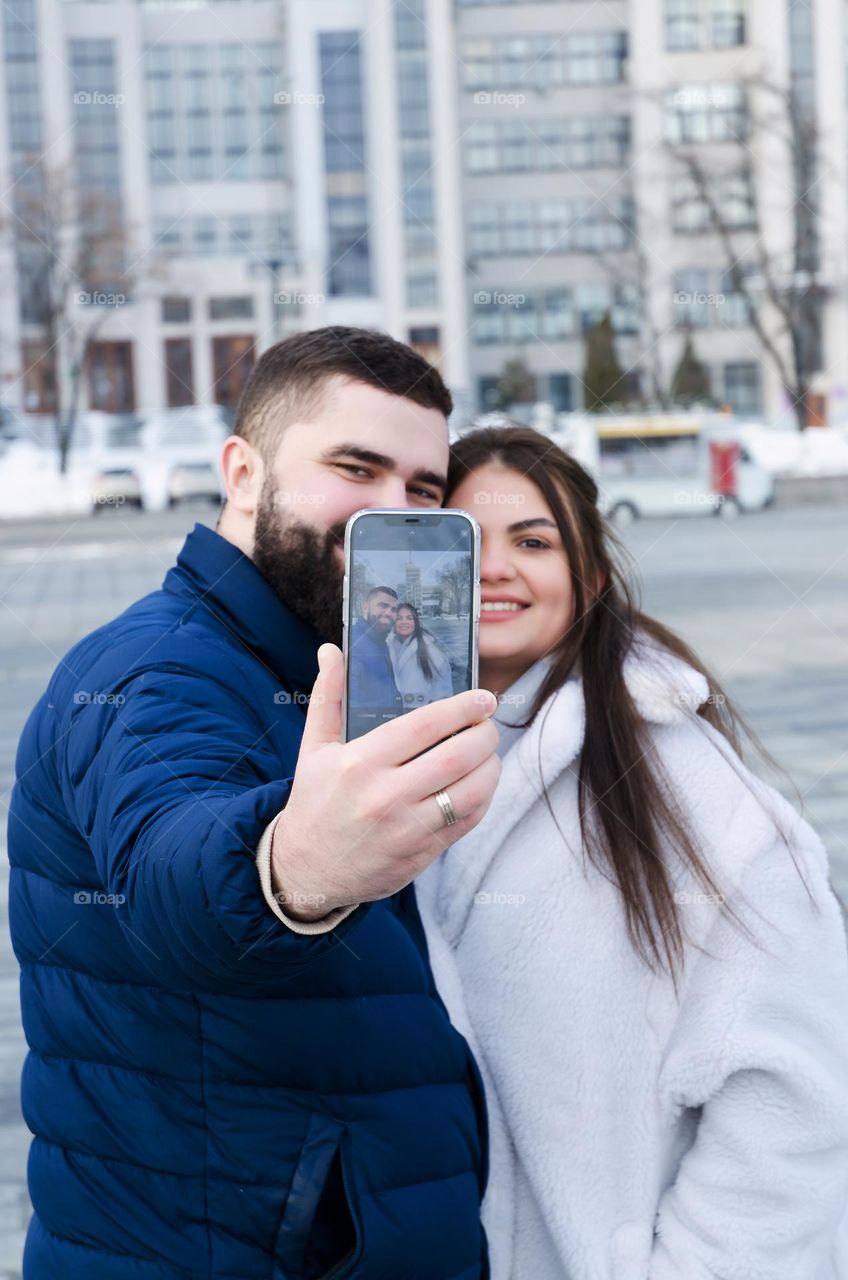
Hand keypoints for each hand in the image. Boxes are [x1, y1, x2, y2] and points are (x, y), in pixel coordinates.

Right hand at [270, 643, 500, 921]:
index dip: (462, 708)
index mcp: (360, 763)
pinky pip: (467, 822)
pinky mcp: (421, 854)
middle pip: (456, 758)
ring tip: (488, 752)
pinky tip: (480, 783)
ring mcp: (406, 829)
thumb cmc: (314, 802)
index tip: (484, 698)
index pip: (425, 726)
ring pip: (470, 792)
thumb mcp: (313, 748)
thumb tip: (331, 650)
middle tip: (489, 723)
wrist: (306, 870)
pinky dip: (482, 799)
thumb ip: (328, 697)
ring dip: (490, 767)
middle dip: (484, 735)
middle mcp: (385, 796)